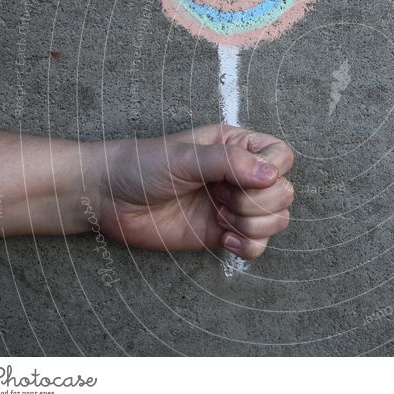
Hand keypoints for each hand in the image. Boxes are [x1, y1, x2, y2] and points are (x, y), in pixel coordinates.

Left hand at [88, 125, 294, 258]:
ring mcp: (233, 207)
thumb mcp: (185, 156)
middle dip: (257, 203)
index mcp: (236, 148)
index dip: (271, 171)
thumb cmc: (142, 166)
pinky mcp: (223, 234)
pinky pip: (258, 246)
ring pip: (277, 221)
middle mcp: (241, 177)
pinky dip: (247, 246)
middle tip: (220, 198)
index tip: (238, 179)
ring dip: (252, 225)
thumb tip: (270, 173)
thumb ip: (228, 162)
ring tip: (218, 218)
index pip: (281, 156)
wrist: (108, 199)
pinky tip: (221, 237)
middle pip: (284, 192)